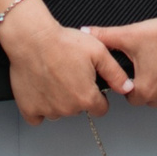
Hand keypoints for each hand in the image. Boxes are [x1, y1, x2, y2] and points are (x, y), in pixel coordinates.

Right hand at [0, 0, 130, 124]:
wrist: (32, 39)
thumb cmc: (62, 42)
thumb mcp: (98, 52)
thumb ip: (115, 74)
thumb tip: (127, 88)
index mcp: (86, 97)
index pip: (100, 109)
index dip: (98, 96)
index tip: (91, 86)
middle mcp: (67, 108)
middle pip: (79, 109)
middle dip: (77, 96)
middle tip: (70, 74)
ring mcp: (47, 110)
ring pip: (59, 112)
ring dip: (59, 101)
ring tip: (54, 78)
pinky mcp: (29, 108)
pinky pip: (36, 117)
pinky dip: (39, 107)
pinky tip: (41, 91)